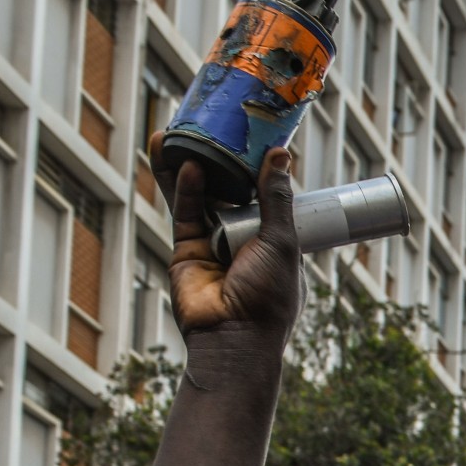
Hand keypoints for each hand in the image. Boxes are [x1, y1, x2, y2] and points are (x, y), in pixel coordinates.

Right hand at [168, 146, 302, 349]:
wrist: (232, 337)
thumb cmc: (268, 297)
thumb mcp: (282, 242)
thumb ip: (276, 199)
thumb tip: (280, 155)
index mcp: (277, 244)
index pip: (269, 198)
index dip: (261, 171)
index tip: (256, 138)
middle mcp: (246, 242)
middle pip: (232, 192)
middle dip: (223, 162)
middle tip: (216, 127)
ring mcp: (215, 244)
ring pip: (203, 196)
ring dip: (193, 165)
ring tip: (184, 131)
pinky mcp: (187, 248)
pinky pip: (185, 212)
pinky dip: (184, 188)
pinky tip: (185, 164)